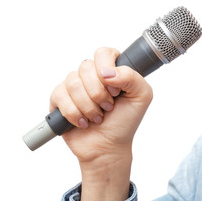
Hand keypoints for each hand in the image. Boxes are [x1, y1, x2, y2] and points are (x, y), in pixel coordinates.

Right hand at [49, 47, 152, 200]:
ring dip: (88, 106)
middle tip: (108, 107)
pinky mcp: (59, 99)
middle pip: (86, 67)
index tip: (116, 91)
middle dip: (98, 93)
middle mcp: (91, 75)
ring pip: (73, 82)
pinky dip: (74, 113)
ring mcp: (74, 86)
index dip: (107, 69)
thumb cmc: (125, 122)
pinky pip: (60, 95)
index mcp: (111, 70)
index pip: (104, 53)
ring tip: (97, 117)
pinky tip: (82, 122)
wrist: (107, 147)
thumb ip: (132, 77)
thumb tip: (106, 72)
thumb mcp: (141, 97)